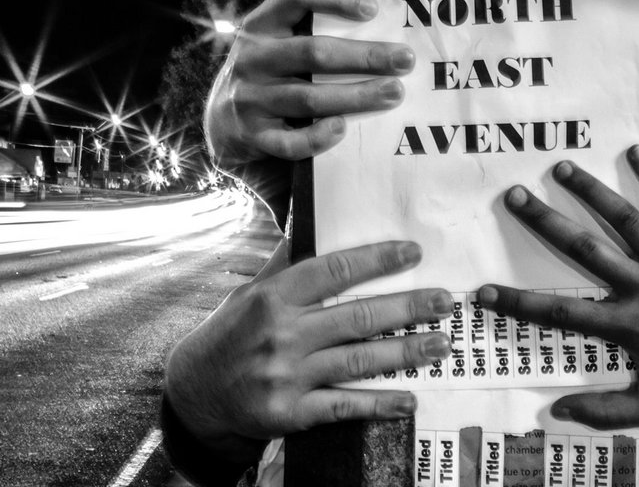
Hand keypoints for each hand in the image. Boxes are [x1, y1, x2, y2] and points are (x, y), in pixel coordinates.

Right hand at [164, 239, 451, 458]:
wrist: (194, 395)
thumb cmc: (227, 336)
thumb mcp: (248, 293)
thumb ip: (284, 266)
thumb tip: (310, 225)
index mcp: (272, 297)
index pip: (332, 271)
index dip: (376, 260)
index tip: (412, 253)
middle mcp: (282, 334)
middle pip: (357, 316)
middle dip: (407, 307)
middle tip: (445, 301)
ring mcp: (287, 375)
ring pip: (359, 360)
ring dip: (406, 352)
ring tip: (441, 345)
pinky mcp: (291, 413)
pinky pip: (345, 406)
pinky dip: (380, 404)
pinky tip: (409, 400)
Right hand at [204, 0, 415, 167]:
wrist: (224, 121)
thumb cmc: (265, 61)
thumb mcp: (271, 21)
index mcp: (261, 22)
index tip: (373, 8)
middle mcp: (253, 57)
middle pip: (312, 52)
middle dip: (363, 56)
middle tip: (405, 59)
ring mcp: (251, 98)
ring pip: (307, 98)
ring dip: (354, 96)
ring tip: (394, 92)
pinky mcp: (255, 136)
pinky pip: (288, 142)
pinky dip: (316, 137)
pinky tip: (343, 130)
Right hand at [477, 145, 638, 428]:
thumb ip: (604, 410)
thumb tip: (557, 414)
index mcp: (625, 323)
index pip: (559, 314)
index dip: (516, 303)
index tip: (481, 292)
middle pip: (582, 248)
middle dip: (544, 221)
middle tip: (513, 196)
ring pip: (622, 218)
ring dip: (590, 191)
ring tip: (561, 167)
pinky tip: (634, 152)